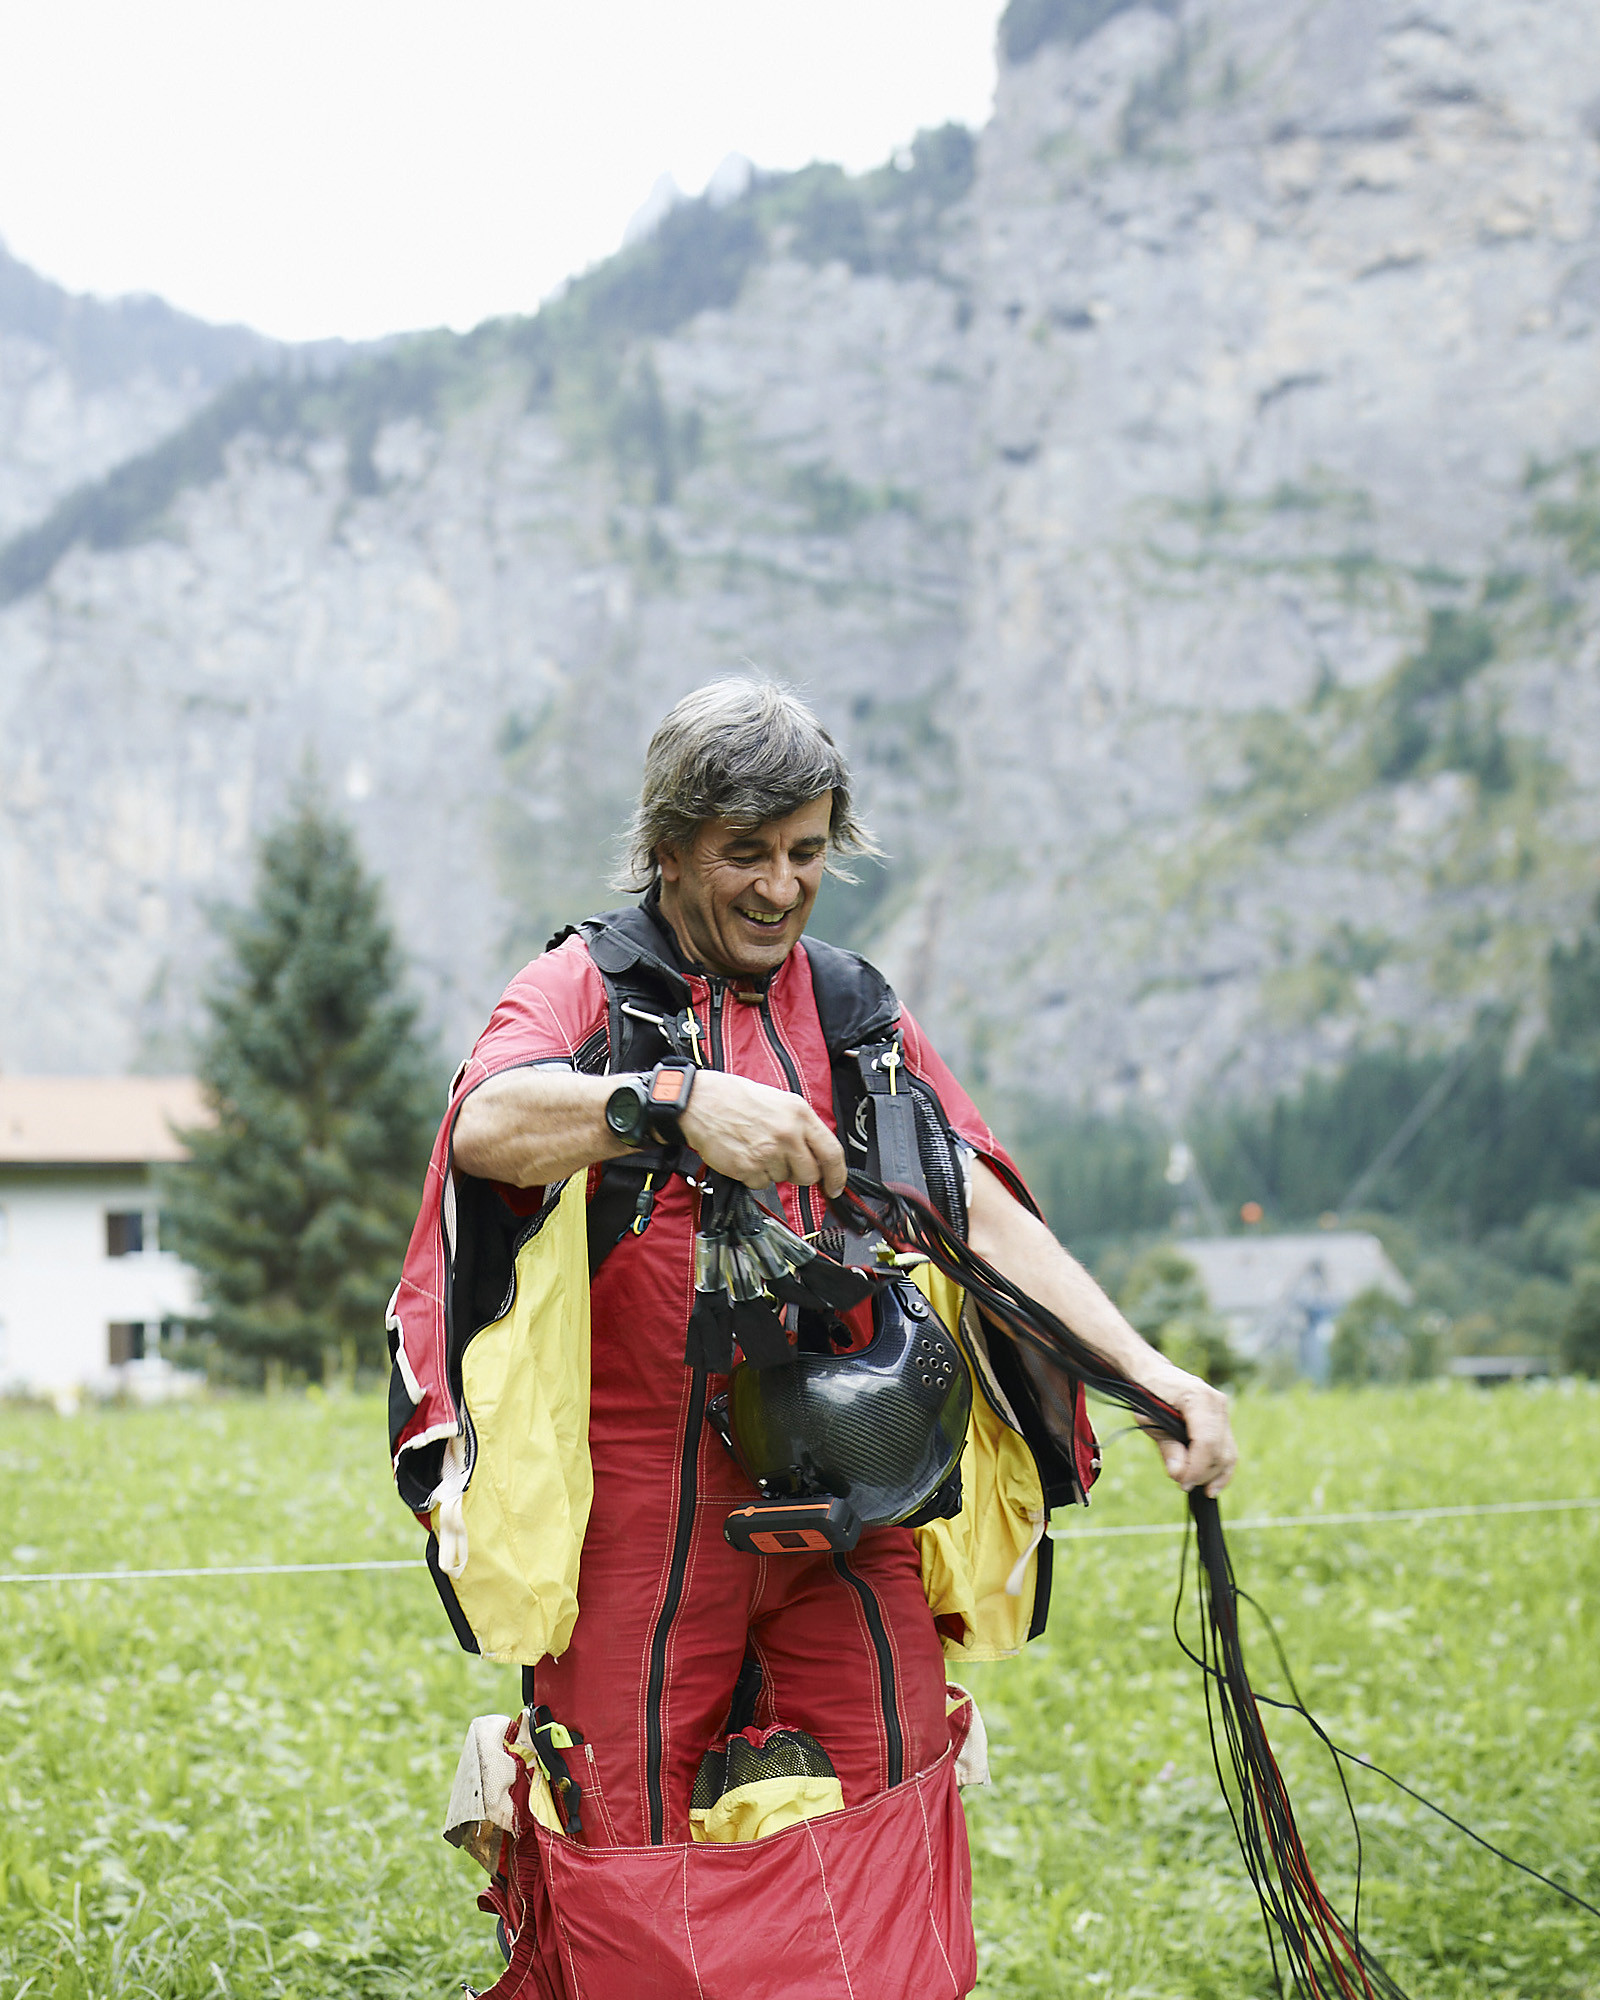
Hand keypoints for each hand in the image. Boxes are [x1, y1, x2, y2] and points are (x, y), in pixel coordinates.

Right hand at [679, 1071, 847, 1196]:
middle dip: (799, 1174)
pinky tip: (744, 1155)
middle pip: (809, 1174)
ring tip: (756, 1148)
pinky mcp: (749, 1168)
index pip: (832, 1152)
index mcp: (799, 1114)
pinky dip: (753, 1175)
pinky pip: (760, 1184)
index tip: (835, 1186)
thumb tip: (817, 1154)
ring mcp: (768, 1152)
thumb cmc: (736, 1099)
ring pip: (783, 1180)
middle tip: (782, 1160)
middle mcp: (787, 1134)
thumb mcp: (780, 1102)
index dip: (837, 1175)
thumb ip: (802, 1127)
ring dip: (771, 1171)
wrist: (701, 1102)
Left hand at [1141, 1363, 1237, 1496]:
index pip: (1206, 1441)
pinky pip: (1228, 1450)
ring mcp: (1222, 1411)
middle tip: (1182, 1483)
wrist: (1154, 1373)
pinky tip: (1211, 1486)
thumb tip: (1179, 1474)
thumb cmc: (1148, 1394)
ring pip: (1228, 1453)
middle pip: (1220, 1451)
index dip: (1197, 1467)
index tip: (1183, 1483)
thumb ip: (1167, 1446)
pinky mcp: (1223, 1420)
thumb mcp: (1148, 1420)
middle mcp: (1216, 1402)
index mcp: (1197, 1397)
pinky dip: (1220, 1469)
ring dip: (1212, 1475)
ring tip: (1191, 1483)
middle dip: (1203, 1473)